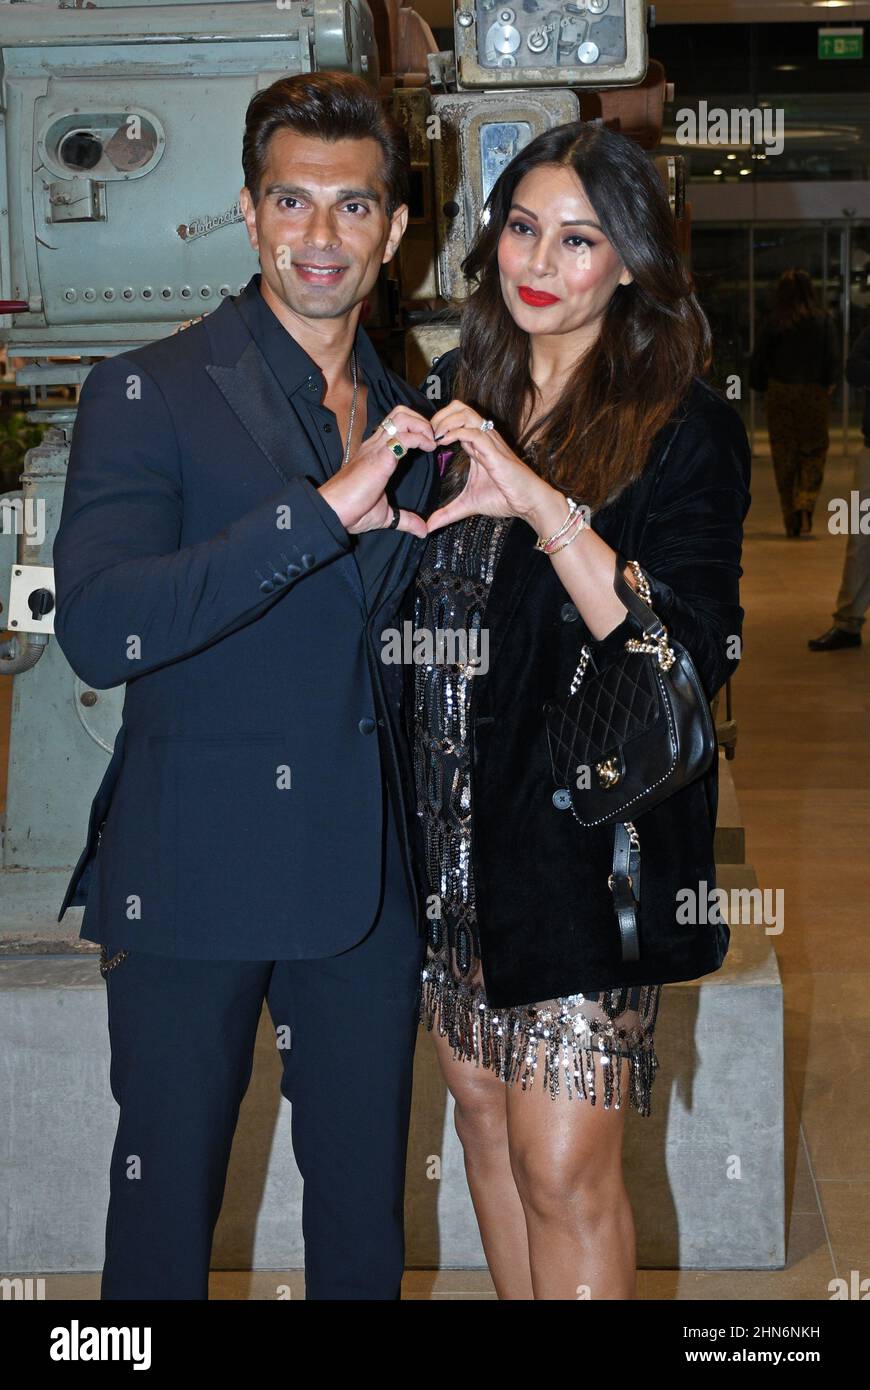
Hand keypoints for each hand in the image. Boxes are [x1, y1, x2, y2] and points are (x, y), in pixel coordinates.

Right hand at [318, 405, 434, 536]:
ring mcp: (377, 448)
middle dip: (421, 420)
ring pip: (402, 417)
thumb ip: (405, 519)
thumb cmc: (352, 511)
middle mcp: (375, 445)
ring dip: (422, 426)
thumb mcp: (385, 515)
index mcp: (375, 453)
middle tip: (432, 439)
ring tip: (431, 442)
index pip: (396, 425)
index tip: (429, 444)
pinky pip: (405, 436)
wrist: (335, 511)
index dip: (416, 428)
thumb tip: (422, 530)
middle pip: (400, 412)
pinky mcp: (381, 455)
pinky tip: (429, 448)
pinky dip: (421, 437)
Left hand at [426, 399, 561, 533]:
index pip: (455, 420)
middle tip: (427, 435)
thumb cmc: (506, 498)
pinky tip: (443, 443)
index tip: (425, 440)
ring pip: (465, 414)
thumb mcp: (468, 505)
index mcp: (477, 445)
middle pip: (459, 407)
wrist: (530, 503)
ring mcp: (490, 442)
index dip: (438, 424)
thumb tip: (429, 526)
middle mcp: (484, 438)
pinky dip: (455, 433)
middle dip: (439, 416)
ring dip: (445, 421)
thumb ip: (448, 513)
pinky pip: (473, 432)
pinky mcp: (495, 452)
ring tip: (434, 437)